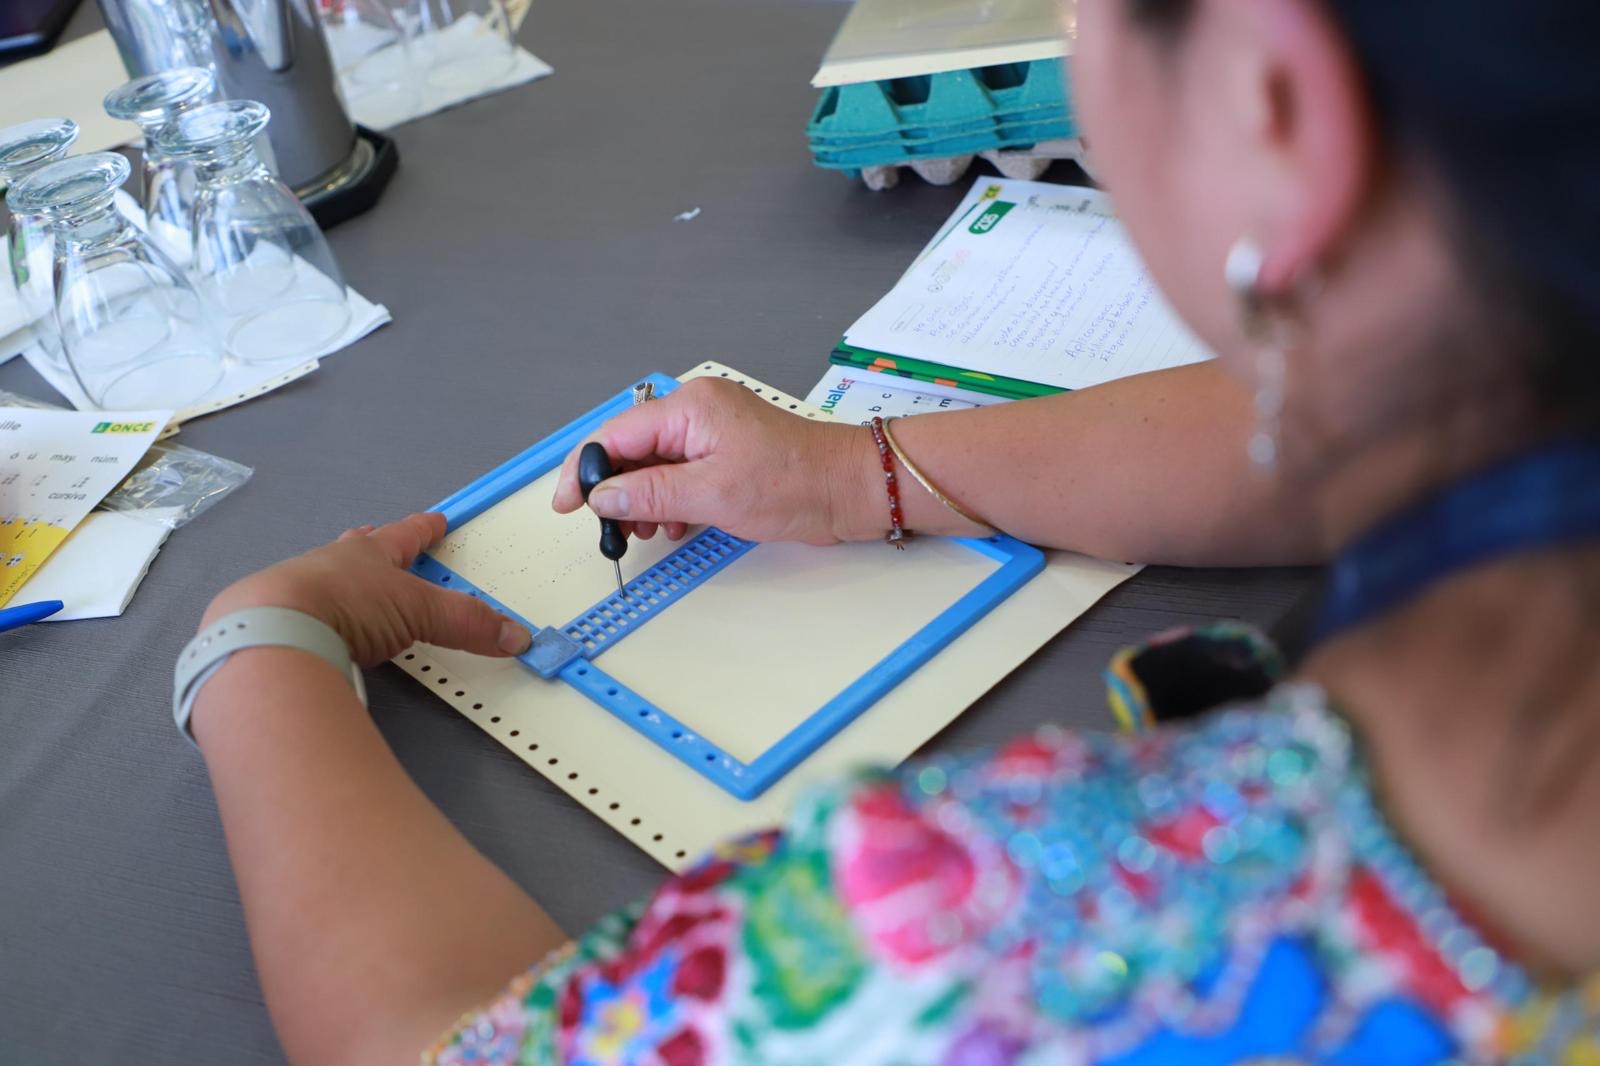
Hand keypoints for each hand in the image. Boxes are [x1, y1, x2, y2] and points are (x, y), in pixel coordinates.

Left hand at [200, 513, 531, 666]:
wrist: (274, 628)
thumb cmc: (350, 605)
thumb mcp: (419, 612)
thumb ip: (467, 623)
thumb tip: (520, 636)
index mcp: (368, 554)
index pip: (405, 536)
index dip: (423, 530)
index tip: (436, 519)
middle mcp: (330, 564)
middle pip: (356, 547)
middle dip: (371, 544)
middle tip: (376, 537)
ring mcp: (296, 590)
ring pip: (323, 576)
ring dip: (337, 579)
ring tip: (344, 586)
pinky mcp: (272, 621)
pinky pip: (300, 610)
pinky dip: (313, 613)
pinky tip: (314, 626)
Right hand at [551, 377, 874, 544]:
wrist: (849, 489)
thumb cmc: (795, 483)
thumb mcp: (711, 494)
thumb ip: (649, 494)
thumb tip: (601, 497)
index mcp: (689, 408)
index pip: (615, 434)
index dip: (585, 470)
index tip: (567, 504)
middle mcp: (697, 412)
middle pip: (632, 448)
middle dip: (617, 489)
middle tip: (614, 529)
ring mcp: (712, 432)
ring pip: (654, 464)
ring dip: (644, 499)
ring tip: (648, 532)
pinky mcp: (727, 454)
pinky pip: (681, 473)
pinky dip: (670, 500)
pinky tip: (675, 525)